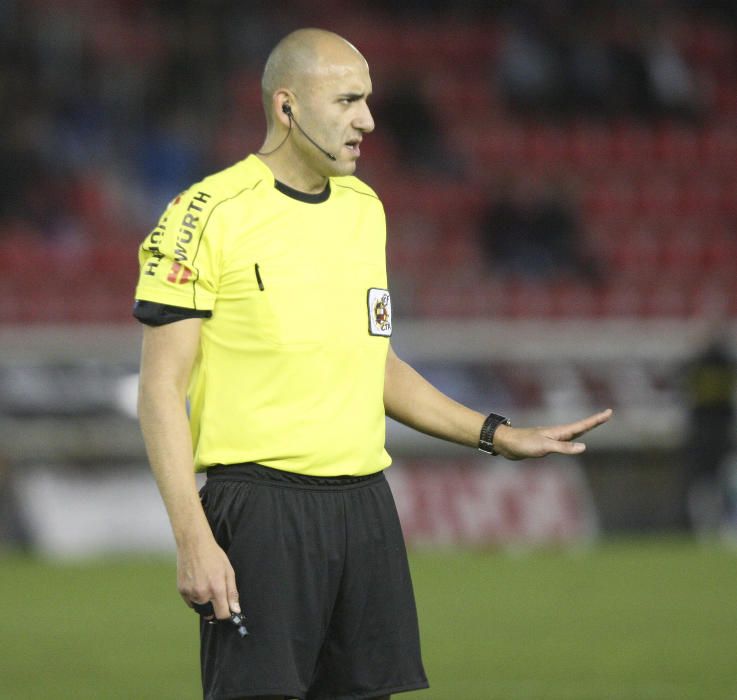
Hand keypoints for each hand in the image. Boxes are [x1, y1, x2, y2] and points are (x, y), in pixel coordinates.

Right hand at [176, 535, 239, 620]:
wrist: (193, 544)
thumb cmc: (213, 555)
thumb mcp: (229, 571)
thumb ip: (232, 593)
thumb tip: (235, 610)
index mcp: (217, 589)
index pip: (222, 615)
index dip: (227, 614)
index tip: (228, 610)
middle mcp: (202, 594)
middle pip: (210, 614)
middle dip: (215, 607)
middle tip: (216, 592)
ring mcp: (190, 593)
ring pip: (200, 607)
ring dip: (204, 601)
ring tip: (205, 583)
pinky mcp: (182, 591)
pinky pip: (190, 602)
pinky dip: (194, 596)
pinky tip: (197, 582)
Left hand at [492, 408, 612, 459]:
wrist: (506, 444)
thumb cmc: (524, 444)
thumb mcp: (545, 447)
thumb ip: (564, 448)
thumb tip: (584, 447)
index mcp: (559, 432)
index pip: (582, 425)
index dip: (596, 420)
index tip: (609, 412)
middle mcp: (557, 433)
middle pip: (580, 427)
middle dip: (594, 421)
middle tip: (607, 415)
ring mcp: (551, 438)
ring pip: (573, 433)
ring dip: (585, 428)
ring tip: (594, 423)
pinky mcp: (546, 444)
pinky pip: (565, 441)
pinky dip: (573, 439)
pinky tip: (573, 441)